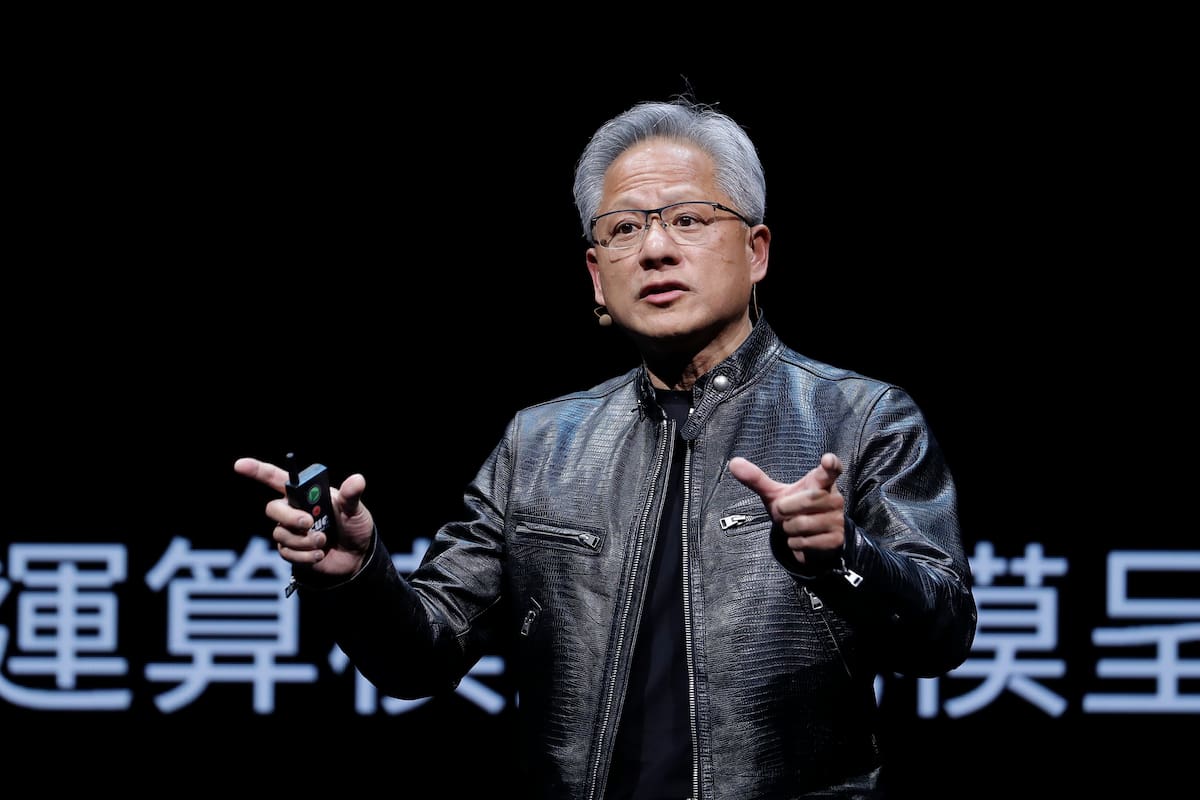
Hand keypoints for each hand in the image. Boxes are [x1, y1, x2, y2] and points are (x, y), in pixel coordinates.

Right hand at [233, 457, 374, 575]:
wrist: (356, 556)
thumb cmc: (354, 526)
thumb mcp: (355, 510)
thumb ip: (351, 496)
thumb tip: (357, 480)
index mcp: (305, 494)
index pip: (276, 478)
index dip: (256, 470)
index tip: (240, 464)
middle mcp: (293, 510)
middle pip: (273, 509)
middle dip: (289, 517)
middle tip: (308, 523)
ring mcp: (290, 531)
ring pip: (280, 534)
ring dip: (303, 540)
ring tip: (323, 540)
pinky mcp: (291, 551)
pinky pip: (286, 552)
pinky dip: (305, 555)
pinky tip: (320, 554)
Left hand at [728, 453, 844, 565]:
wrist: (810, 540)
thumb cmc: (793, 510)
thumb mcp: (775, 494)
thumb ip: (757, 479)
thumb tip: (733, 462)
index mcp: (821, 482)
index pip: (831, 469)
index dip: (830, 464)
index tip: (827, 460)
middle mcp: (834, 498)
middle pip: (807, 500)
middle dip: (786, 509)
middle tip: (785, 511)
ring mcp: (837, 519)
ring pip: (803, 524)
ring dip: (789, 528)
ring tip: (793, 525)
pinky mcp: (835, 539)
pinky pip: (805, 542)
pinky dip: (794, 543)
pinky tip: (799, 539)